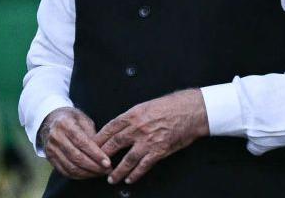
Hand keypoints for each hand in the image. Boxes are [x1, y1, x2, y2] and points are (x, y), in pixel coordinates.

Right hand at [38, 107, 110, 179]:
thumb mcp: (83, 119)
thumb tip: (103, 150)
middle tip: (107, 170)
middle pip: (76, 157)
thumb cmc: (72, 118)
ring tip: (100, 173)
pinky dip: (77, 176)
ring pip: (70, 167)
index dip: (96, 154)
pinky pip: (64, 171)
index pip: (82, 143)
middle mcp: (56, 137)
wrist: (50, 120)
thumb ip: (92, 133)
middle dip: (94, 166)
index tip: (108, 162)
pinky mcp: (50, 158)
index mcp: (65, 124)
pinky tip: (89, 174)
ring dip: (87, 173)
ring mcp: (51, 149)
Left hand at [94, 89, 208, 184]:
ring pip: (127, 160)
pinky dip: (135, 174)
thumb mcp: (148, 105)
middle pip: (114, 145)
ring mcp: (148, 140)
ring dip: (117, 171)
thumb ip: (133, 116)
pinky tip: (130, 179)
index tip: (91, 147)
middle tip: (96, 165)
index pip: (109, 128)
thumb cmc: (173, 105)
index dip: (98, 139)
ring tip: (111, 179)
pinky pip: (143, 166)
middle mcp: (138, 128)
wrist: (193, 110)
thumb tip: (120, 127)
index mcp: (134, 114)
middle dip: (103, 156)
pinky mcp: (159, 150)